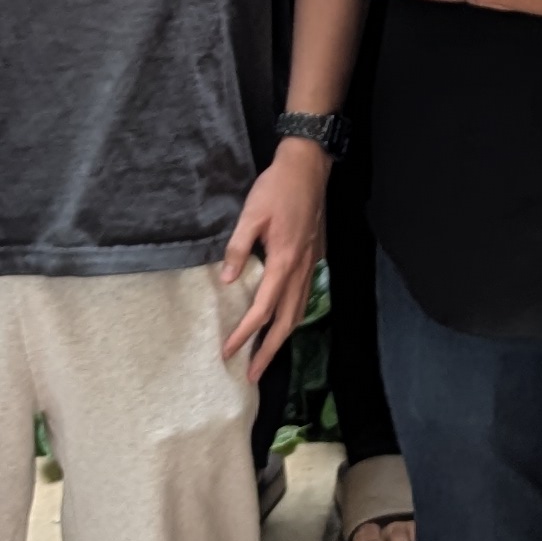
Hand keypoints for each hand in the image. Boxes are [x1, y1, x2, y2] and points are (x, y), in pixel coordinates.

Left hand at [216, 142, 331, 379]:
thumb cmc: (277, 188)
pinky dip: (293, 315)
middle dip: (269, 350)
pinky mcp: (314, 256)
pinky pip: (304, 296)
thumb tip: (227, 281)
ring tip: (267, 354)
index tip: (228, 352)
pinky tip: (283, 318)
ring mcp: (311, 264)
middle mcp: (300, 269)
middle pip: (286, 321)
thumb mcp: (250, 214)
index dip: (244, 334)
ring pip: (299, 311)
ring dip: (283, 336)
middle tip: (252, 374)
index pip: (262, 310)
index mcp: (283, 261)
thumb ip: (238, 248)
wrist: (309, 166)